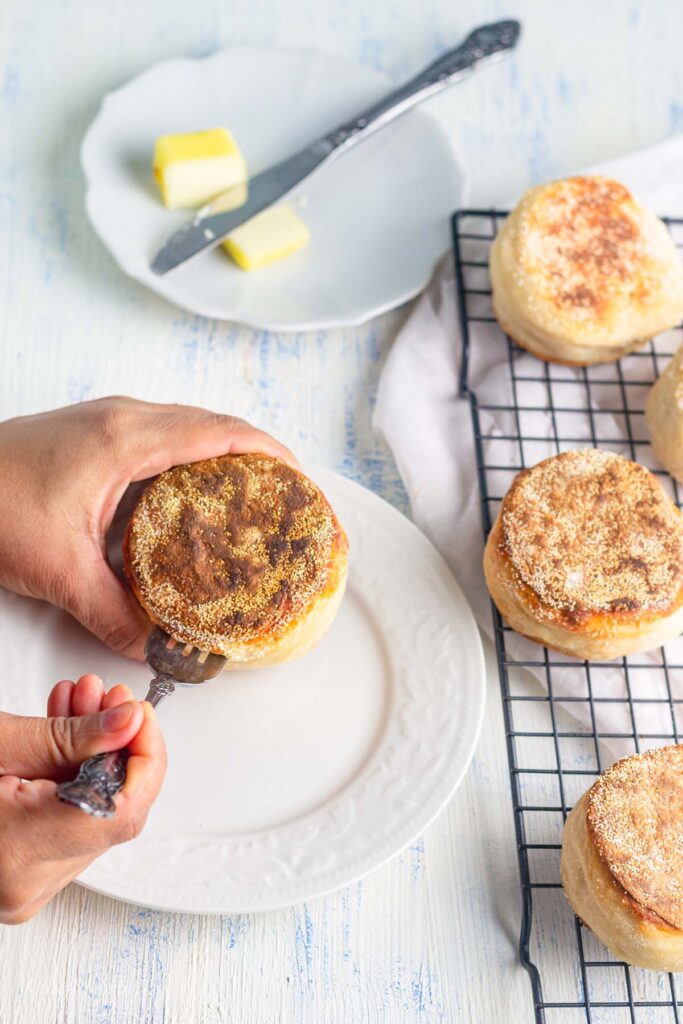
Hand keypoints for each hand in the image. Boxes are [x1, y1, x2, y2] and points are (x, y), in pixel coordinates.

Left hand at [0, 397, 295, 658]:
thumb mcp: (56, 568)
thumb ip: (113, 612)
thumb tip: (153, 646)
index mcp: (128, 438)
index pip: (225, 434)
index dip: (275, 457)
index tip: (305, 486)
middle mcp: (125, 419)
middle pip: (218, 426)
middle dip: (263, 460)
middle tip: (290, 503)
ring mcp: (109, 422)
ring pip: (191, 430)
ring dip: (228, 459)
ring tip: (254, 503)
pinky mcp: (95, 436)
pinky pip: (164, 440)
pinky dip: (194, 464)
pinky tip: (193, 504)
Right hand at [0, 673, 165, 923]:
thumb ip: (73, 734)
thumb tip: (130, 720)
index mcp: (20, 854)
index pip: (123, 811)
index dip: (145, 757)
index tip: (139, 713)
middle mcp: (26, 885)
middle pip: (113, 812)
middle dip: (119, 746)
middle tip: (110, 697)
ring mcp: (24, 885)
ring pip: (94, 813)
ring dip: (96, 753)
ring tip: (81, 702)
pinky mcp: (21, 873)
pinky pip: (70, 821)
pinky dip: (74, 773)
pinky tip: (64, 729)